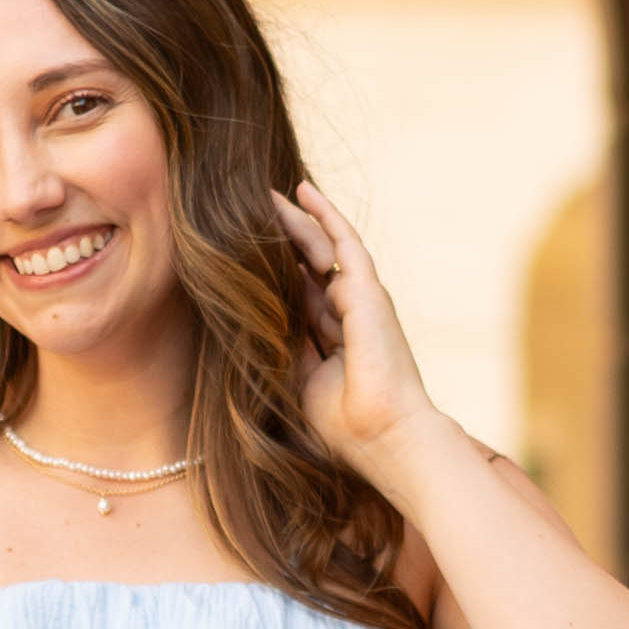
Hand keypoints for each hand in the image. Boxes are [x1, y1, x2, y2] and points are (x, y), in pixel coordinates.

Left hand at [273, 180, 447, 482]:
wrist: (384, 435)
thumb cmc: (345, 426)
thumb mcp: (299, 383)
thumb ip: (283, 349)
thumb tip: (251, 320)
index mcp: (335, 340)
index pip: (301, 296)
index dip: (277, 273)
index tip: (245, 253)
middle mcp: (350, 314)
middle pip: (309, 267)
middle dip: (282, 239)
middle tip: (251, 210)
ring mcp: (361, 300)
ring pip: (322, 249)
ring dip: (295, 221)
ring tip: (266, 195)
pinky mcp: (367, 290)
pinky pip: (343, 241)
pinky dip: (324, 214)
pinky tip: (302, 192)